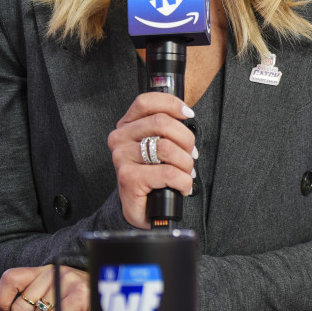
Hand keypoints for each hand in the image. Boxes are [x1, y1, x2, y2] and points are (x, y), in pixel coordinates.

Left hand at [0, 265, 88, 310]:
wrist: (110, 295)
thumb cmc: (77, 298)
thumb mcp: (50, 290)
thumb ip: (28, 295)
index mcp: (44, 269)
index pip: (10, 279)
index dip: (3, 301)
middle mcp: (54, 271)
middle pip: (21, 306)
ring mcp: (68, 280)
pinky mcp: (80, 294)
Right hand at [107, 92, 197, 227]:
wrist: (140, 208)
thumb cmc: (153, 174)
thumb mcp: (159, 146)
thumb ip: (166, 128)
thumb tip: (186, 116)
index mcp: (127, 125)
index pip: (146, 102)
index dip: (171, 104)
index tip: (188, 114)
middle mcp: (120, 139)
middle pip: (161, 122)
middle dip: (186, 139)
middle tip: (191, 155)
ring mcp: (121, 158)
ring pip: (167, 148)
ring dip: (186, 163)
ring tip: (186, 173)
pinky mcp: (128, 178)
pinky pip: (167, 173)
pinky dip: (183, 181)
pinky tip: (182, 187)